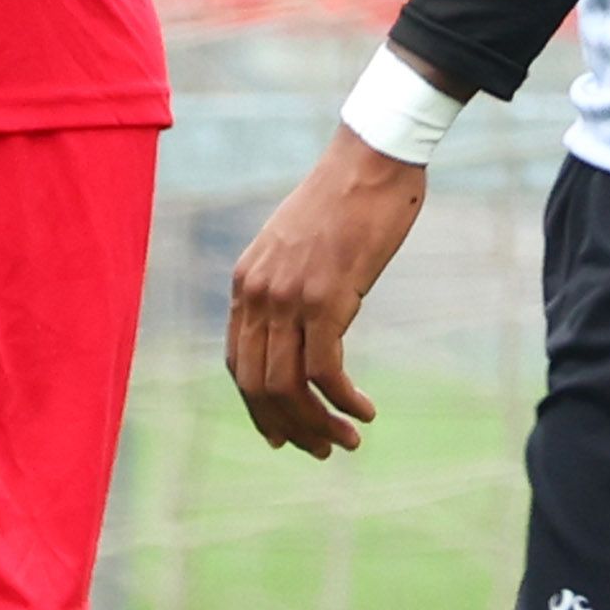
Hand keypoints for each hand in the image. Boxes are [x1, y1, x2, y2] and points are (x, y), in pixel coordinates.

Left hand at [224, 131, 428, 458]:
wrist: (371, 159)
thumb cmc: (346, 201)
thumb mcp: (302, 250)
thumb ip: (293, 290)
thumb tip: (309, 335)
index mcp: (245, 283)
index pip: (238, 365)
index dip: (259, 408)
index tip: (285, 434)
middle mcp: (256, 294)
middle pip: (258, 386)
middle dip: (289, 428)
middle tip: (321, 450)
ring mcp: (287, 297)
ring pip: (288, 386)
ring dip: (317, 425)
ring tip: (347, 442)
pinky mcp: (325, 298)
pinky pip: (325, 371)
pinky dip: (344, 402)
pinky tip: (365, 412)